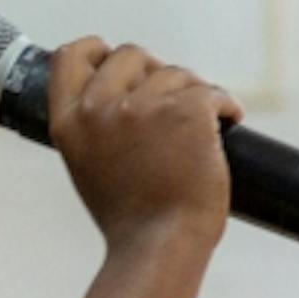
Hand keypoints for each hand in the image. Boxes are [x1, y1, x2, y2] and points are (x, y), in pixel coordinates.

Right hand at [46, 39, 243, 253]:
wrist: (159, 247)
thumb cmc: (130, 218)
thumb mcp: (87, 164)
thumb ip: (94, 125)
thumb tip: (120, 92)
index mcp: (69, 121)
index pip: (71, 56)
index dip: (96, 50)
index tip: (115, 58)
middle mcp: (100, 107)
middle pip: (132, 54)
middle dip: (154, 73)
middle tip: (172, 102)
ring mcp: (144, 106)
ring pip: (177, 74)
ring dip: (192, 95)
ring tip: (199, 131)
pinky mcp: (187, 110)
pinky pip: (213, 92)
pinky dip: (226, 106)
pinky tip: (229, 122)